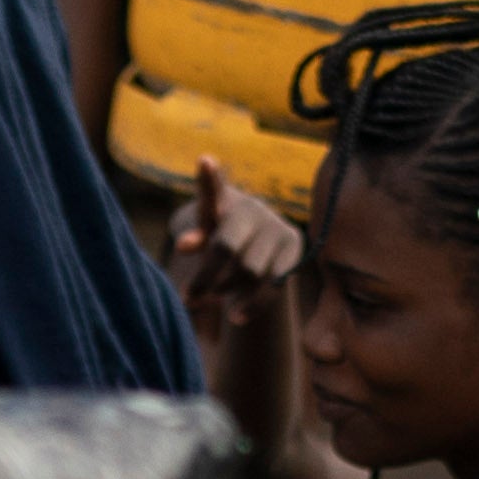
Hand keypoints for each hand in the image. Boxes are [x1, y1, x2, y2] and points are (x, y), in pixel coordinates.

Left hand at [165, 161, 301, 347]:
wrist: (254, 242)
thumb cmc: (216, 237)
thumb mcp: (198, 234)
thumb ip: (192, 234)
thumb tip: (184, 244)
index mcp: (222, 199)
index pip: (213, 188)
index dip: (209, 177)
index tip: (204, 161)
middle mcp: (252, 207)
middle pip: (226, 246)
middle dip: (205, 276)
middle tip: (188, 297)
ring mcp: (275, 224)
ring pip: (249, 269)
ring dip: (227, 288)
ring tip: (212, 298)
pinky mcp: (294, 245)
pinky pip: (274, 282)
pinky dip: (252, 303)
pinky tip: (235, 317)